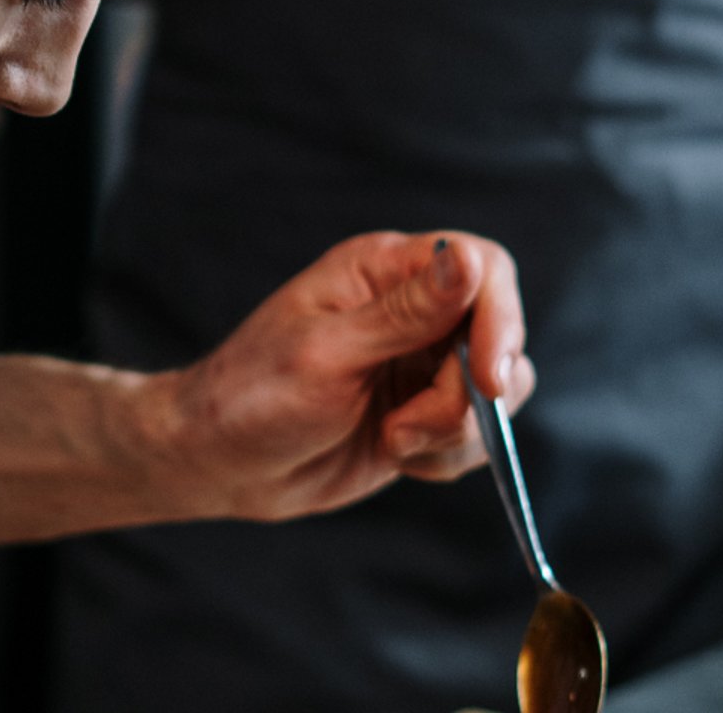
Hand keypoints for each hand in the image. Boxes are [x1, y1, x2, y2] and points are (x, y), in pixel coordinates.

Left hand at [154, 230, 532, 521]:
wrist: (221, 463)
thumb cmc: (252, 396)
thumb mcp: (327, 353)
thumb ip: (405, 314)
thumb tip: (470, 260)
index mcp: (383, 269)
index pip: (483, 267)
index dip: (500, 319)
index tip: (486, 378)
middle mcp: (412, 308)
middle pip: (498, 336)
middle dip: (468, 395)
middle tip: (409, 430)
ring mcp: (421, 362)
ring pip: (496, 391)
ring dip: (455, 431)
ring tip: (393, 442)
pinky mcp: (425, 410)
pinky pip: (477, 433)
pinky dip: (447, 455)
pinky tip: (396, 456)